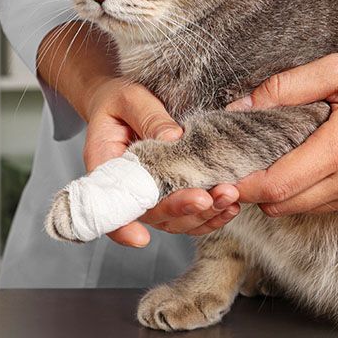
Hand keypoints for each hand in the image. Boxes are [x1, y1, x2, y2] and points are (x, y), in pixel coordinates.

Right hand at [83, 78, 239, 245]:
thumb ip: (149, 118)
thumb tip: (173, 138)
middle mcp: (129, 190)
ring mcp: (152, 195)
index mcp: (106, 169)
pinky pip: (191, 214)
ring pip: (176, 221)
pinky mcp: (173, 192)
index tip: (141, 238)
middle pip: (153, 215)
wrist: (121, 102)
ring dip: (204, 215)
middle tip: (208, 198)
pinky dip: (212, 214)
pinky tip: (231, 205)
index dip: (122, 228)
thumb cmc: (119, 101)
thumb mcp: (130, 100)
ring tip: (229, 197)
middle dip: (182, 211)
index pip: (108, 207)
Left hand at [227, 52, 337, 215]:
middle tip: (238, 163)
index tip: (221, 172)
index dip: (243, 185)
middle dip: (254, 191)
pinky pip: (324, 205)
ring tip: (269, 159)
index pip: (277, 185)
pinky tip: (303, 162)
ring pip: (301, 210)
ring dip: (278, 193)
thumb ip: (288, 87)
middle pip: (283, 206)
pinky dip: (304, 192)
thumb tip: (242, 105)